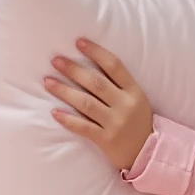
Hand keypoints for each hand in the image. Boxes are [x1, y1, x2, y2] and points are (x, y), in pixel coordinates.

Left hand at [46, 37, 153, 173]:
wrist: (147, 152)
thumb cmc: (136, 122)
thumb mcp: (135, 99)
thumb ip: (117, 85)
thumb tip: (89, 65)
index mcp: (133, 91)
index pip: (114, 66)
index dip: (96, 52)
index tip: (78, 42)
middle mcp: (125, 104)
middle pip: (96, 83)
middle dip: (74, 69)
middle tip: (55, 60)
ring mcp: (116, 122)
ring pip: (86, 103)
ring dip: (64, 91)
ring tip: (47, 82)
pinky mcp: (106, 139)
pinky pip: (84, 127)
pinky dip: (68, 120)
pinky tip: (53, 112)